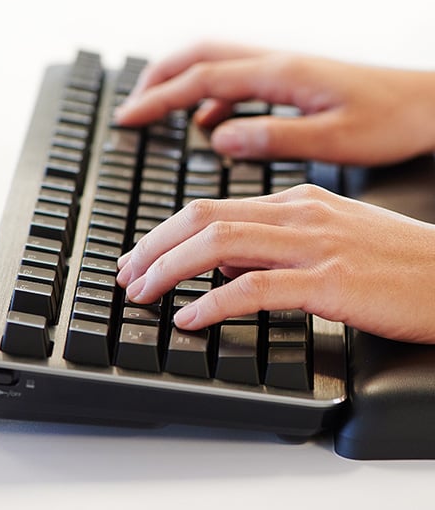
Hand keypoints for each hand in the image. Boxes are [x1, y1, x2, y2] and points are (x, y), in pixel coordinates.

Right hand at [115, 41, 434, 165]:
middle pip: (199, 57)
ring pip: (215, 66)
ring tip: (157, 114)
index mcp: (279, 75)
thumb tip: (218, 139)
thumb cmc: (390, 121)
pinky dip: (211, 103)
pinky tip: (209, 128)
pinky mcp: (289, 83)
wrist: (428, 103)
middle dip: (158, 80)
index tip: (128, 118)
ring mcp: (281, 70)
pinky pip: (237, 85)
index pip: (201, 80)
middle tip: (132, 109)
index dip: (159, 100)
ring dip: (180, 86)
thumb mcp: (332, 138)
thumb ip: (272, 137)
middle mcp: (275, 63)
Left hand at [117, 184, 434, 343]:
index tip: (140, 255)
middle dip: (153, 247)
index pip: (211, 207)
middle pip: (202, 219)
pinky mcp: (329, 282)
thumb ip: (274, 244)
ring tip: (142, 293)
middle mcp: (297, 214)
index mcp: (294, 201)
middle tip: (126, 273)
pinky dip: (213, 303)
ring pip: (219, 245)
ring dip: (169, 269)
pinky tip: (189, 318)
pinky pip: (255, 288)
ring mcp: (312, 245)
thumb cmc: (394, 260)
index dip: (165, 233)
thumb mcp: (327, 237)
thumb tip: (226, 265)